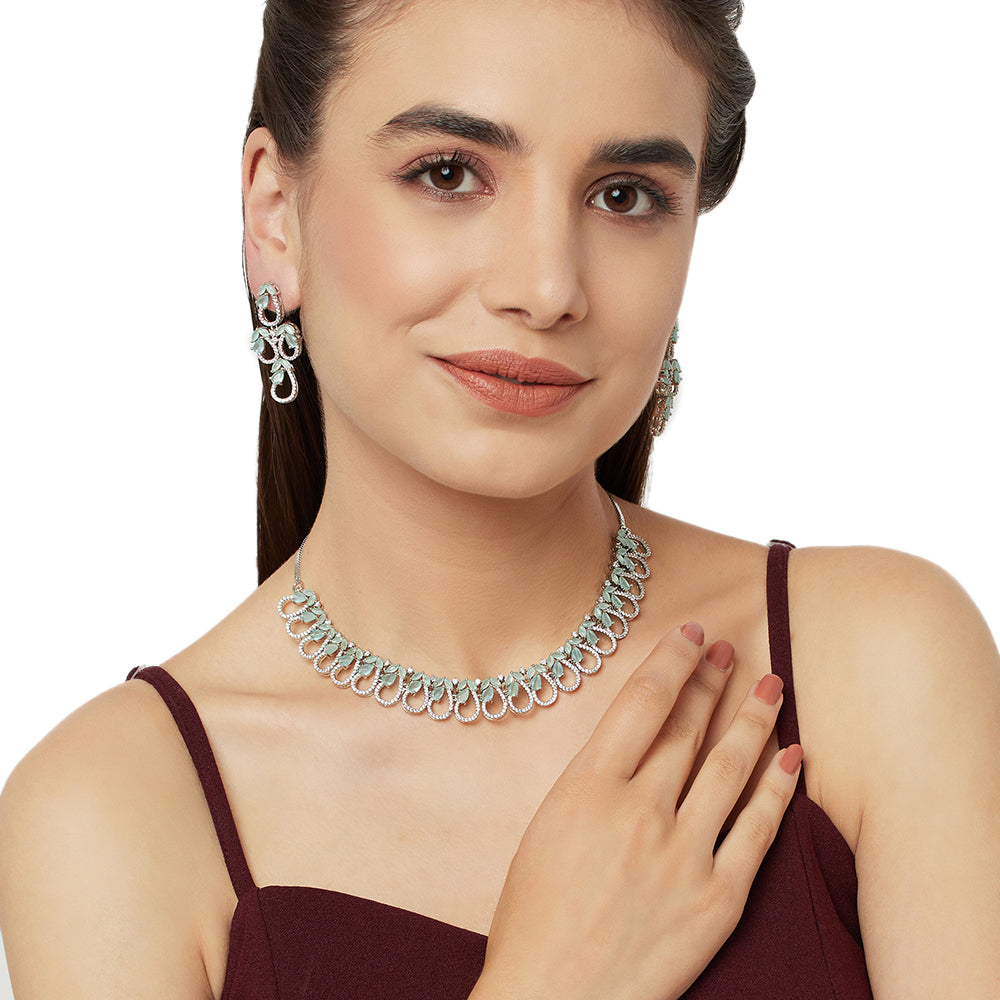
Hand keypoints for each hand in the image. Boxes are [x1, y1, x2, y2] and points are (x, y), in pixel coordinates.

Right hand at [471, 623, 801, 999]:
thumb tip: (637, 743)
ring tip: (771, 685)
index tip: (689, 635)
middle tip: (729, 651)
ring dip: (753, 720)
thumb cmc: (533, 918)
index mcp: (588, 789)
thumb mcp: (546, 827)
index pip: (642, 703)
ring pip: (729, 767)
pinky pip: (757, 831)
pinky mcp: (717, 899)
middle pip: (688, 728)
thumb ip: (593, 781)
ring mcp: (683, 855)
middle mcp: (640, 811)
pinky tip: (793, 758)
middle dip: (711, 681)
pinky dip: (778, 790)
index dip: (671, 661)